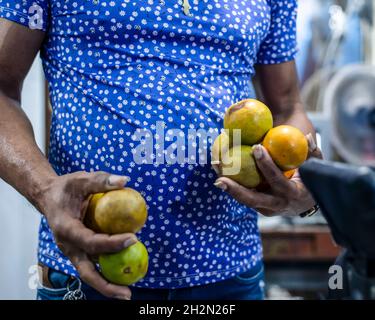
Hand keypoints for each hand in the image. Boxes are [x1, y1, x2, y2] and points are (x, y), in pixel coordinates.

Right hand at [38, 171, 136, 299]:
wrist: (47, 196)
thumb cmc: (65, 188)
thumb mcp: (80, 179)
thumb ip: (100, 179)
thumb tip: (124, 180)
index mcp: (66, 229)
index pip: (91, 241)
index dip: (112, 243)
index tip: (134, 238)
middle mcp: (68, 245)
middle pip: (87, 272)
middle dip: (106, 285)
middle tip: (127, 294)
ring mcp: (72, 251)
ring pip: (89, 272)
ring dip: (107, 283)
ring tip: (128, 291)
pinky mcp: (78, 251)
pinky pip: (93, 263)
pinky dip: (107, 269)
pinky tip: (124, 269)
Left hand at [214, 134, 322, 216]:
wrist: (305, 203)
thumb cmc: (311, 181)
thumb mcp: (316, 168)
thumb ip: (313, 153)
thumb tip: (306, 138)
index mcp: (291, 194)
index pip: (277, 180)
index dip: (267, 165)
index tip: (257, 148)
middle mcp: (276, 206)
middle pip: (252, 199)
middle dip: (235, 190)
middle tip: (220, 177)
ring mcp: (264, 208)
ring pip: (243, 198)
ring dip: (227, 185)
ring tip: (215, 168)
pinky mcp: (256, 206)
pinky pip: (242, 194)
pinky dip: (230, 183)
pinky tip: (219, 168)